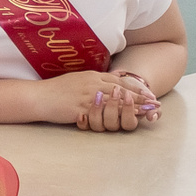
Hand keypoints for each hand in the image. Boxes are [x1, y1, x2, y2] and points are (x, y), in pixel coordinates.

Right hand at [32, 71, 152, 131]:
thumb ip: (91, 82)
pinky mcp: (83, 107)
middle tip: (155, 103)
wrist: (39, 97)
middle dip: (140, 97)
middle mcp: (93, 83)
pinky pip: (105, 112)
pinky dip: (119, 115)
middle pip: (122, 90)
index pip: (119, 81)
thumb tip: (103, 85)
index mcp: (92, 76)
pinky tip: (128, 119)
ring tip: (148, 111)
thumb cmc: (55, 90)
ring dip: (134, 106)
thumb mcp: (76, 80)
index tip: (148, 93)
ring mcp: (89, 95)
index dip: (135, 88)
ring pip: (117, 100)